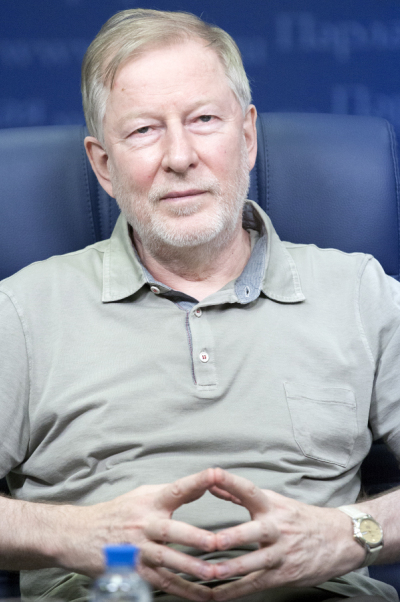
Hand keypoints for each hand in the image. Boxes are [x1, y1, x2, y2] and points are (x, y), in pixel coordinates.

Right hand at [61, 469, 217, 600]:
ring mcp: (138, 550)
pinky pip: (161, 582)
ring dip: (189, 567)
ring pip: (166, 559)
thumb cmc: (117, 513)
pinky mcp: (134, 571)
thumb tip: (202, 487)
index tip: (215, 474)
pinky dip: (182, 590)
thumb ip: (171, 494)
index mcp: (150, 502)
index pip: (176, 488)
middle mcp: (144, 524)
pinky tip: (200, 595)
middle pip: (171, 530)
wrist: (78, 534)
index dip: (196, 481)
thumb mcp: (142, 495)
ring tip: (212, 574)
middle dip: (194, 537)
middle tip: (215, 542)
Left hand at [208, 469, 364, 600]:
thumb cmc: (300, 518)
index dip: (232, 483)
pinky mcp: (284, 574)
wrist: (340, 539)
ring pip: (257, 561)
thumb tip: (211, 482)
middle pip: (256, 531)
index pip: (250, 490)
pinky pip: (257, 584)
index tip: (212, 475)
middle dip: (235, 536)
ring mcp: (281, 553)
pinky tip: (217, 595)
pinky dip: (236, 591)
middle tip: (213, 541)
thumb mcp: (274, 501)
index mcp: (272, 506)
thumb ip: (240, 494)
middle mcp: (277, 528)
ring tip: (213, 572)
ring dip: (234, 568)